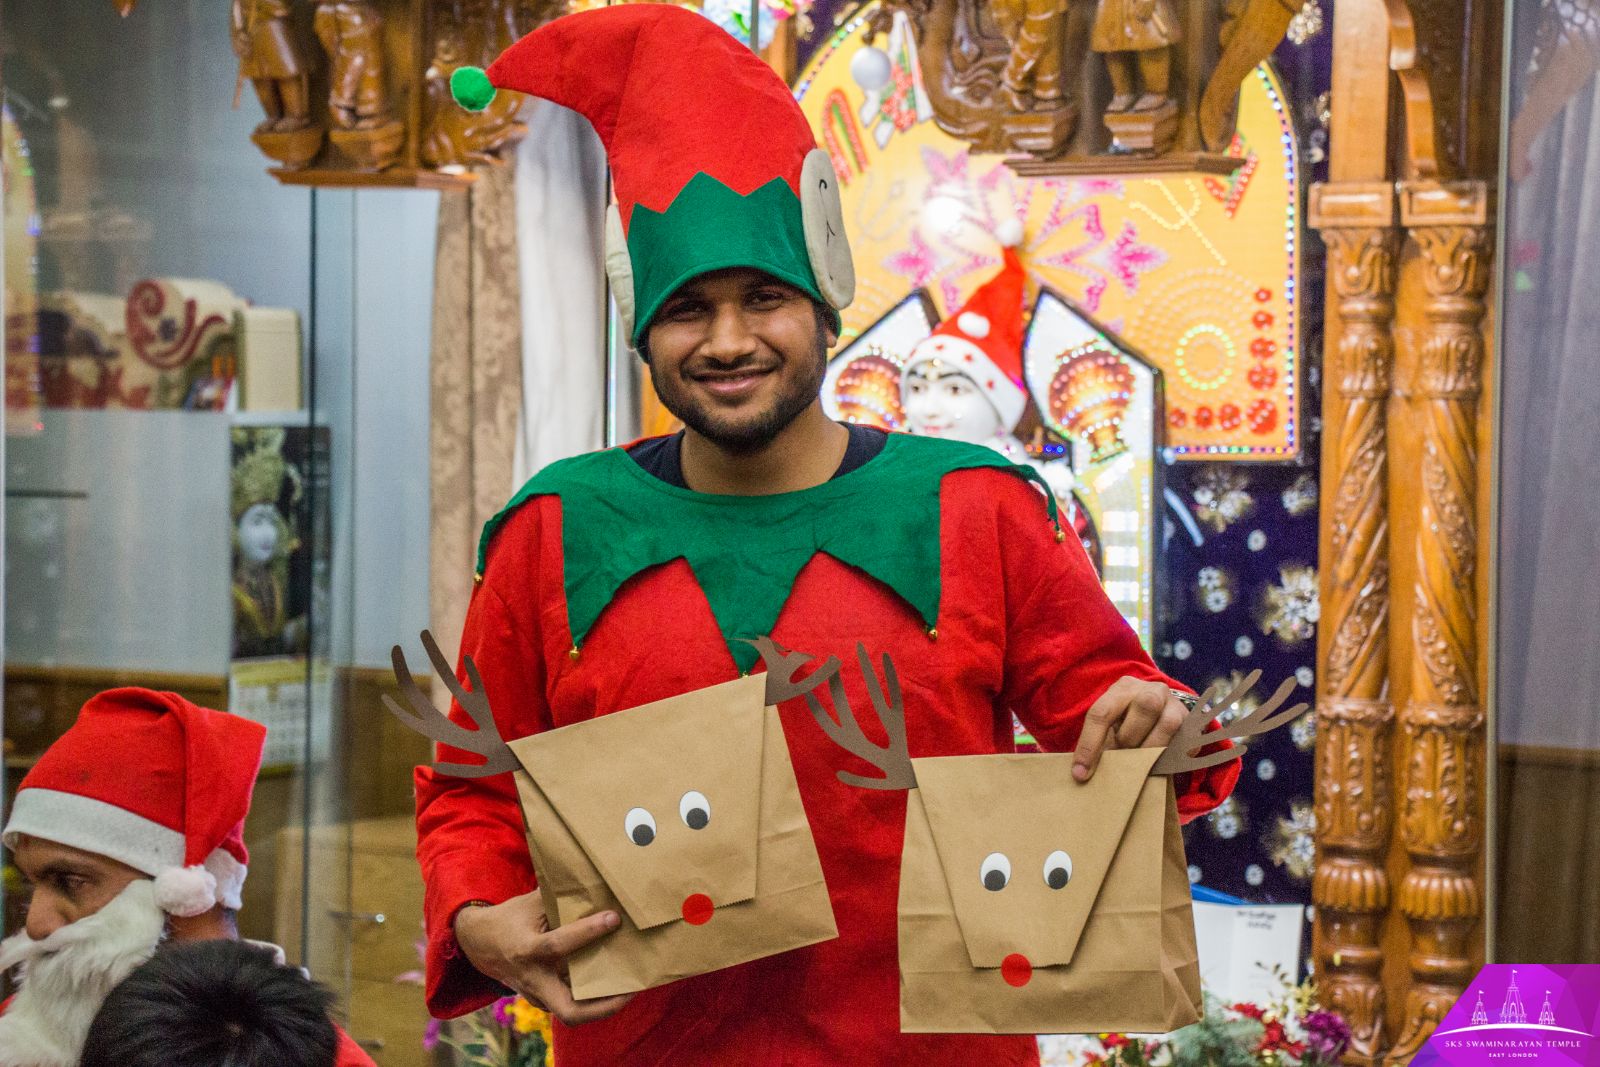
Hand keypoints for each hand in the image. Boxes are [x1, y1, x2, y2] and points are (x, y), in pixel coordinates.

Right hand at [454, 890, 634, 1025]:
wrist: (478, 944)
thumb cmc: (510, 918)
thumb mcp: (530, 903)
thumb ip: (560, 899)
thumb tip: (597, 885)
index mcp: (526, 950)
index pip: (558, 945)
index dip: (588, 932)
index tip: (613, 918)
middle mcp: (532, 979)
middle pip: (569, 1010)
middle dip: (604, 1005)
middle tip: (633, 988)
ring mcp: (536, 995)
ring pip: (572, 1012)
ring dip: (603, 1004)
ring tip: (631, 986)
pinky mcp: (540, 1001)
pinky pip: (569, 1005)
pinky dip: (591, 999)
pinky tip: (613, 984)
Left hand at [1071, 677, 1186, 782]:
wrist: (1161, 714)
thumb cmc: (1127, 724)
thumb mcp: (1111, 727)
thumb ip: (1100, 744)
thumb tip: (1083, 774)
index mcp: (1122, 688)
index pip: (1102, 712)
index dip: (1089, 745)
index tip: (1081, 773)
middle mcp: (1150, 689)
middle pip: (1145, 706)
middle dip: (1130, 737)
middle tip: (1123, 753)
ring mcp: (1174, 703)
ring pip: (1169, 723)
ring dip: (1152, 747)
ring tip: (1142, 760)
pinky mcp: (1192, 722)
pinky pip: (1187, 741)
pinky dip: (1173, 756)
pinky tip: (1162, 763)